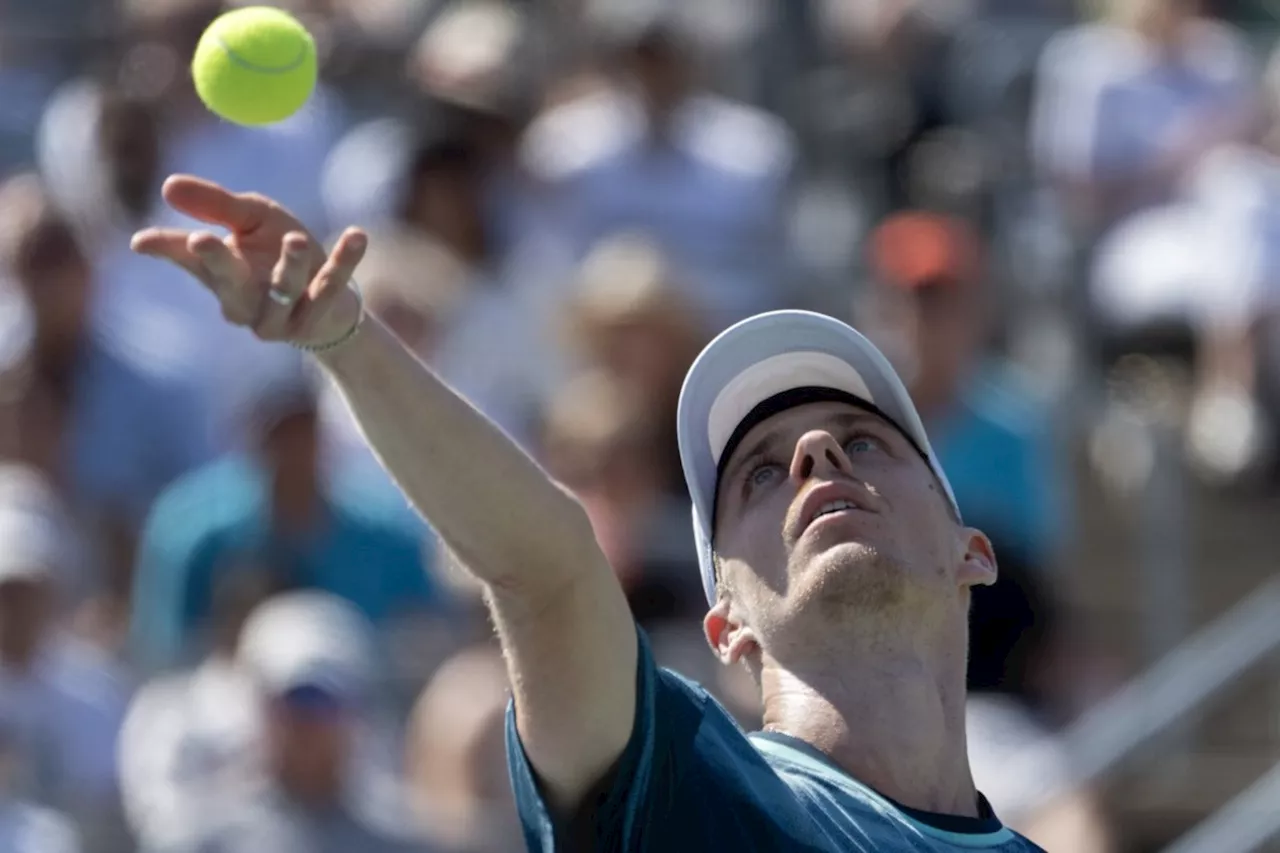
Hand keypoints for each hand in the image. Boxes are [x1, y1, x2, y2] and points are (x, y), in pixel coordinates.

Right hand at [131, 175, 367, 347]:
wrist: (331, 298)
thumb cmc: (280, 251)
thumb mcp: (250, 220)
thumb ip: (216, 205)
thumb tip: (167, 186)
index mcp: (220, 277)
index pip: (188, 261)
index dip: (167, 249)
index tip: (144, 240)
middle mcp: (245, 303)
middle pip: (228, 285)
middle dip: (217, 262)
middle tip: (203, 238)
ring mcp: (282, 316)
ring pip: (283, 291)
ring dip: (289, 266)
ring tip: (297, 239)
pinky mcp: (320, 316)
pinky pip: (332, 287)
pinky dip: (344, 261)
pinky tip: (357, 234)